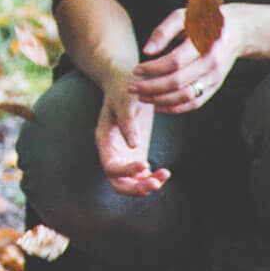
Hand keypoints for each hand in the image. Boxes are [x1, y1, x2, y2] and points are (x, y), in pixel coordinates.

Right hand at [96, 76, 169, 196]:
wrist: (128, 83)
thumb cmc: (124, 90)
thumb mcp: (124, 102)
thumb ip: (127, 123)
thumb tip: (133, 146)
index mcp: (104, 141)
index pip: (110, 166)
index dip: (125, 171)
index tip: (145, 164)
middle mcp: (112, 152)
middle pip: (117, 183)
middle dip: (135, 187)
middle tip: (156, 183)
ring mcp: (124, 156)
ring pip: (130, 183)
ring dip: (145, 185)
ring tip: (164, 176)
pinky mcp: (136, 156)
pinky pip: (142, 176)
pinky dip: (152, 178)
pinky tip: (165, 173)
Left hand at [131, 3, 251, 113]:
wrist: (236, 31)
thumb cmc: (203, 20)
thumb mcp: (183, 16)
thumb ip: (163, 31)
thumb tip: (147, 51)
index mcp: (203, 43)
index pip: (175, 62)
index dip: (153, 68)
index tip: (136, 70)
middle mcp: (211, 63)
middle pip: (178, 82)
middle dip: (151, 87)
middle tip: (132, 87)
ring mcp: (215, 77)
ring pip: (186, 96)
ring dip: (161, 100)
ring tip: (142, 96)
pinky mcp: (215, 86)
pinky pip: (194, 103)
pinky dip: (175, 108)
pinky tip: (158, 105)